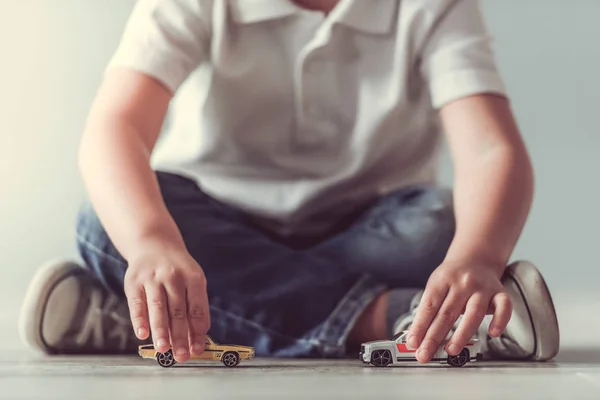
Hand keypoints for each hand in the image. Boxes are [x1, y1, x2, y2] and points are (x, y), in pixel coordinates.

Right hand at [124, 239, 209, 362]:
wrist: (154, 244)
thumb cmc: (177, 269)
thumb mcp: (193, 280)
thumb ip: (196, 305)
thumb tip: (200, 334)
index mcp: (193, 277)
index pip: (197, 308)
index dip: (197, 331)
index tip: (197, 349)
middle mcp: (173, 276)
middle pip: (178, 311)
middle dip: (180, 336)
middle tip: (182, 355)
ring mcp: (152, 278)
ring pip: (158, 308)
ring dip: (161, 331)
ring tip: (164, 349)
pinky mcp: (134, 282)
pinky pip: (137, 304)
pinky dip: (139, 320)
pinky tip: (142, 335)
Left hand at [406, 259, 511, 362]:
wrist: (475, 258)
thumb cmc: (452, 277)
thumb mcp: (435, 286)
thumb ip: (427, 310)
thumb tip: (415, 337)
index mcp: (442, 280)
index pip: (429, 306)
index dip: (420, 326)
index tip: (413, 343)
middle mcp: (462, 283)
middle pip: (447, 312)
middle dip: (434, 337)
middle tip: (425, 354)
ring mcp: (482, 288)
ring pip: (473, 313)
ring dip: (461, 334)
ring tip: (450, 350)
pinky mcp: (500, 293)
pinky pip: (504, 307)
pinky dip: (500, 320)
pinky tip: (493, 333)